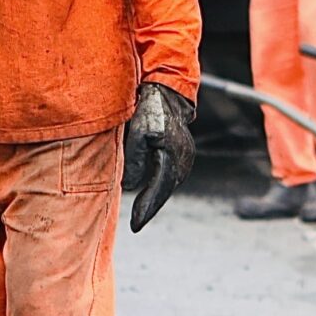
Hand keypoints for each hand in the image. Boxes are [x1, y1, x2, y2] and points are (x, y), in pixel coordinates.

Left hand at [120, 82, 195, 233]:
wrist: (167, 90)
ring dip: (156, 196)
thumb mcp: (136, 133)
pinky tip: (150, 191)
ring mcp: (186, 155)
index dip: (146, 208)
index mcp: (172, 155)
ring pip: (169, 183)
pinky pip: (171, 174)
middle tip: (136, 223)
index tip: (135, 225)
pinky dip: (160, 184)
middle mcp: (183, 159)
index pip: (158, 190)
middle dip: (150, 207)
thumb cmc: (149, 108)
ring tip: (142, 211)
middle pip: (165, 190)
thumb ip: (134, 161)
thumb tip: (130, 187)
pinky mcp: (184, 151)